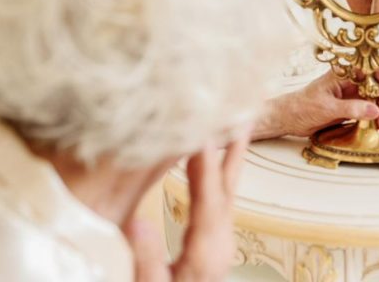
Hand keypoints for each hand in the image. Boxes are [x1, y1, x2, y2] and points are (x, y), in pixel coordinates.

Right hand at [125, 136, 247, 281]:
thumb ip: (147, 259)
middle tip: (240, 118)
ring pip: (224, 192)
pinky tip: (206, 163)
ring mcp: (219, 241)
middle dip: (232, 151)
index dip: (205, 165)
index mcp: (206, 253)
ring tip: (230, 128)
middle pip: (226, 189)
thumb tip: (138, 224)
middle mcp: (219, 242)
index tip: (203, 134)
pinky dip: (214, 176)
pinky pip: (217, 200)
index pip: (208, 200)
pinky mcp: (212, 242)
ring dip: (227, 158)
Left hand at [251, 70, 378, 140]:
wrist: (289, 118)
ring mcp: (353, 96)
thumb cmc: (302, 106)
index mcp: (344, 74)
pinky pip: (371, 114)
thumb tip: (374, 110)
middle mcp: (351, 83)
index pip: (373, 72)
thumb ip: (351, 108)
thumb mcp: (327, 107)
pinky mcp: (353, 109)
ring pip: (378, 103)